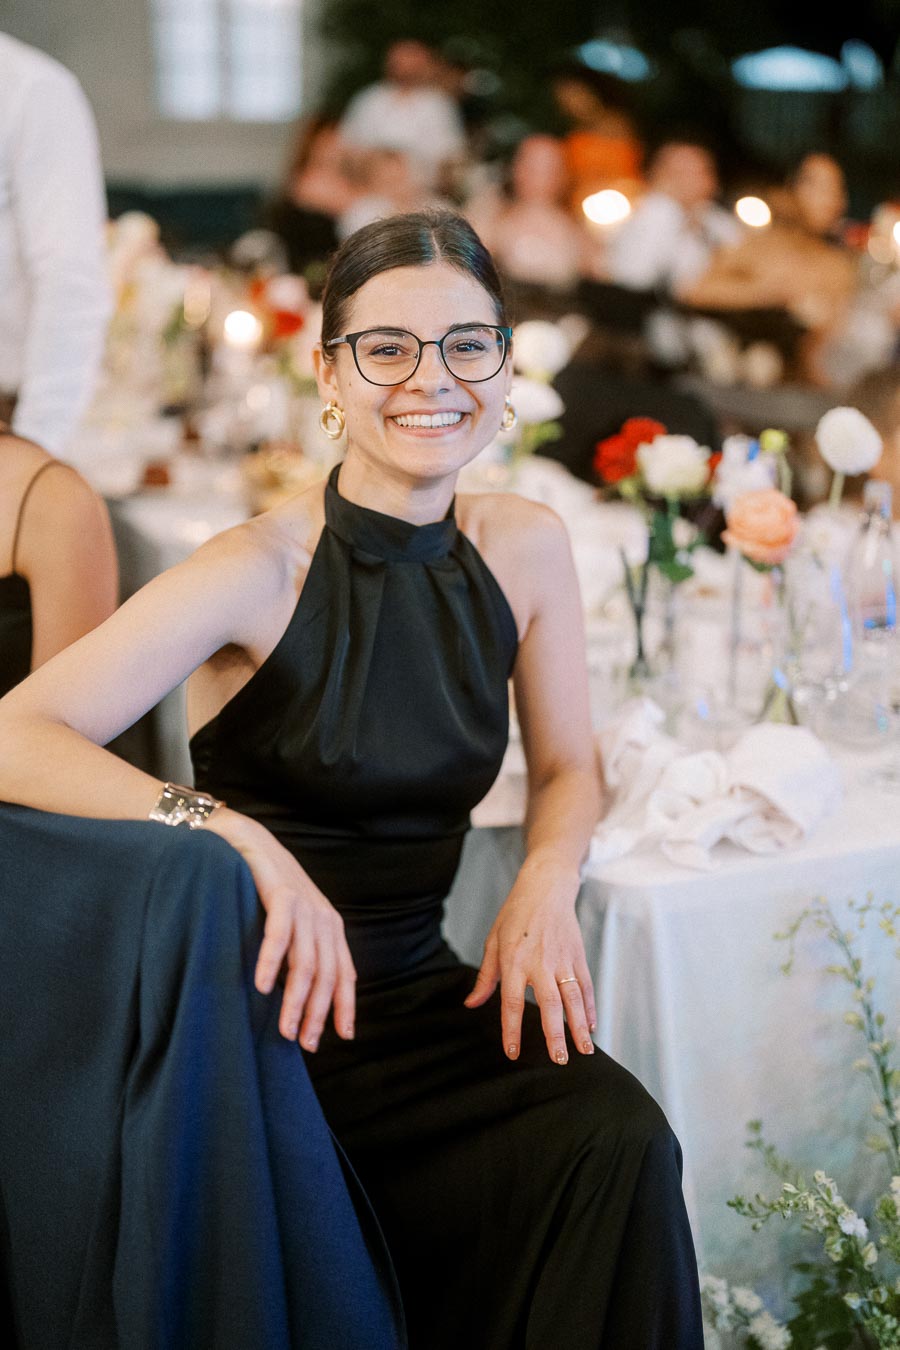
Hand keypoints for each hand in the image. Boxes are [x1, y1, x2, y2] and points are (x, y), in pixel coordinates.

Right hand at [203, 808, 355, 1049]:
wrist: (244, 838)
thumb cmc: (262, 887)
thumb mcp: (290, 922)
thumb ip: (297, 951)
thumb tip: (294, 998)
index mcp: (330, 927)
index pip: (345, 974)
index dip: (345, 1006)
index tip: (342, 1037)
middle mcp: (323, 917)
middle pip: (327, 976)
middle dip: (317, 1014)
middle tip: (303, 1044)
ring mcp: (305, 905)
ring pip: (306, 962)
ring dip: (295, 1000)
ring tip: (283, 1030)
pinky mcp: (281, 892)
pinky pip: (280, 934)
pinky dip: (272, 962)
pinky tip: (263, 986)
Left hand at [463, 854, 595, 1064]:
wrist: (545, 888)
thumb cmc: (515, 915)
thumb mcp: (493, 941)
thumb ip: (485, 977)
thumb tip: (471, 1004)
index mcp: (514, 961)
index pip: (511, 1002)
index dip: (511, 1029)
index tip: (513, 1053)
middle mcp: (540, 963)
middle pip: (549, 1004)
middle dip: (555, 1034)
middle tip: (559, 1061)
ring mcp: (562, 960)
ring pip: (573, 998)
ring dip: (579, 1026)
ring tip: (584, 1050)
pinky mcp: (578, 956)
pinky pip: (586, 986)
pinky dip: (590, 1007)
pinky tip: (591, 1027)